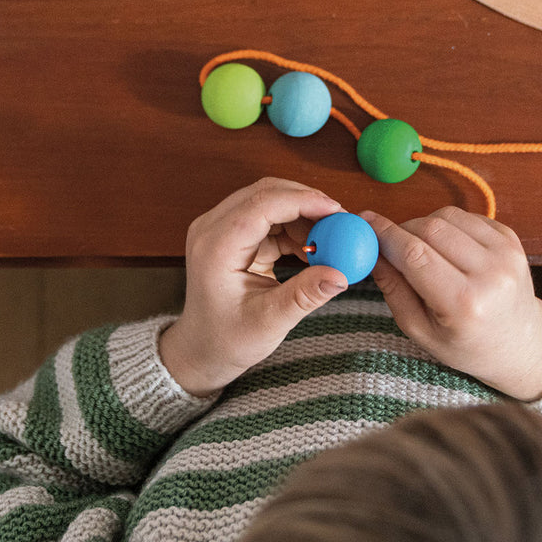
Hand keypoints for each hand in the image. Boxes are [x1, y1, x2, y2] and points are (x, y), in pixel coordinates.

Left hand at [159, 178, 347, 396]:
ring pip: (269, 200)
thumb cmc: (226, 340)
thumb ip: (305, 295)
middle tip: (341, 221)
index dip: (303, 201)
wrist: (201, 349)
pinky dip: (293, 227)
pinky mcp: (232, 233)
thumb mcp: (269, 322)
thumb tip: (340, 275)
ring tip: (330, 240)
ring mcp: (220, 227)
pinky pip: (268, 217)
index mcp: (215, 247)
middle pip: (266, 193)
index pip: (262, 205)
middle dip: (306, 202)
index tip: (337, 211)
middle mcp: (212, 228)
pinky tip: (312, 247)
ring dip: (302, 215)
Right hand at [363, 206, 541, 399]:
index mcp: (465, 304)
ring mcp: (506, 253)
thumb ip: (393, 289)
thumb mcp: (421, 331)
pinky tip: (449, 250)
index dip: (385, 235)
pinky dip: (449, 226)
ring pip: (447, 215)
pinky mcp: (511, 238)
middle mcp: (490, 274)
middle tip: (392, 245)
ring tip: (425, 252)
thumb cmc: (467, 344)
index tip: (364, 223)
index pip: (415, 255)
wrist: (520, 343)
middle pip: (430, 228)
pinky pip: (467, 216)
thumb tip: (371, 251)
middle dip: (403, 231)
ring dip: (425, 226)